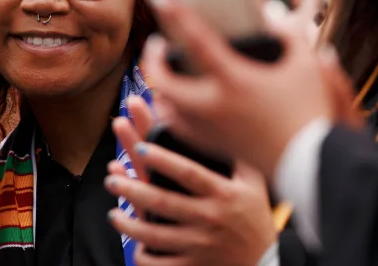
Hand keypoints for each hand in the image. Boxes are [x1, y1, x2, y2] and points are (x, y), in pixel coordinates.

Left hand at [106, 103, 275, 265]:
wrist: (266, 263)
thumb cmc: (255, 217)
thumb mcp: (254, 183)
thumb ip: (236, 155)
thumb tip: (216, 124)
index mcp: (223, 194)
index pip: (189, 173)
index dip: (164, 159)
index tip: (140, 146)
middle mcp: (209, 218)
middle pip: (164, 202)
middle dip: (133, 188)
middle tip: (112, 178)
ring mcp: (200, 245)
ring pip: (155, 236)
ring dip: (129, 224)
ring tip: (113, 212)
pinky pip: (161, 263)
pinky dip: (143, 255)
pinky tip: (134, 245)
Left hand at [141, 0, 346, 180]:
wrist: (312, 163)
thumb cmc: (311, 112)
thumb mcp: (306, 64)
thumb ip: (289, 33)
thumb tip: (271, 12)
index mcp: (235, 79)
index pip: (197, 40)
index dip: (176, 15)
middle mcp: (216, 105)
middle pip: (165, 81)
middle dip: (153, 60)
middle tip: (158, 45)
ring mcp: (213, 129)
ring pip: (168, 108)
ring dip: (160, 87)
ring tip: (164, 73)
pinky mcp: (217, 147)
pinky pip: (180, 129)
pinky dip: (172, 113)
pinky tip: (176, 106)